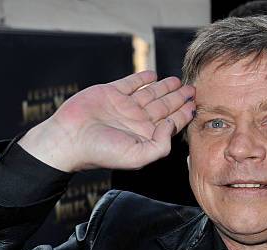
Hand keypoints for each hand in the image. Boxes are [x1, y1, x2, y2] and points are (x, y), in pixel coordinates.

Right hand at [18, 71, 195, 171]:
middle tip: (193, 89)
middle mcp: (136, 121)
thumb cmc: (102, 152)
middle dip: (179, 99)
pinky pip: (130, 83)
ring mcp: (124, 106)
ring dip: (165, 87)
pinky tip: (153, 74)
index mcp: (145, 136)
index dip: (183, 115)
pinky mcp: (111, 92)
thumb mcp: (138, 157)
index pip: (169, 124)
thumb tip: (170, 125)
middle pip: (164, 107)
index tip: (195, 106)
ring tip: (178, 81)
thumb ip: (160, 145)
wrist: (71, 138)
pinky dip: (142, 78)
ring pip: (150, 94)